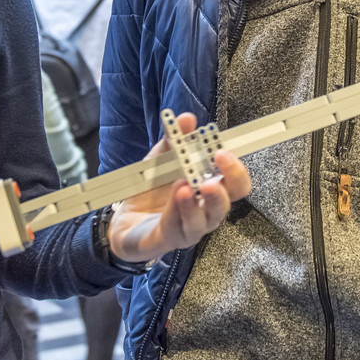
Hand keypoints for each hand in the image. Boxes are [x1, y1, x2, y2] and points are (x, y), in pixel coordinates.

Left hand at [106, 112, 250, 264]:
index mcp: (209, 190)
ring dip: (202, 199)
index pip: (235, 182)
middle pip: (230, 200)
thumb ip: (174, 141)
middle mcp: (205, 211)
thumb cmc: (151, 191)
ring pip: (207, 220)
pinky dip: (178, 210)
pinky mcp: (168, 240)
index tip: (224, 148)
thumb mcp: (159, 160)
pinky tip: (177, 194)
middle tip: (219, 158)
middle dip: (230, 179)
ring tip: (192, 181)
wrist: (123, 219)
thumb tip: (187, 119)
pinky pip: (178, 228)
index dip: (236, 166)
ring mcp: (189, 228)